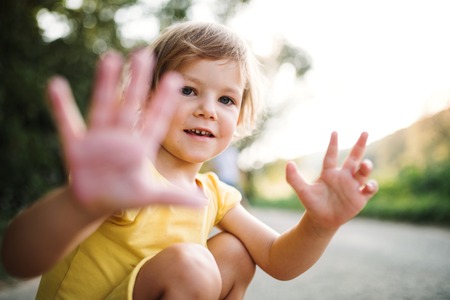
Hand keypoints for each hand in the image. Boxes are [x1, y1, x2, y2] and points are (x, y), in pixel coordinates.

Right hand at [46, 49, 203, 214]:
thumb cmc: (124, 197)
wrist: (93, 205)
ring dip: (105, 84)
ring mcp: (98, 139)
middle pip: (130, 104)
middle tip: (145, 54)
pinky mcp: (76, 146)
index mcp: (140, 147)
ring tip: (110, 58)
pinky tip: (56, 84)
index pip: (155, 120)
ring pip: (103, 106)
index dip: (164, 101)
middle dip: (138, 82)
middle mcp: (121, 137)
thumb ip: (175, 197)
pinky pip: (68, 122)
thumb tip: (203, 204)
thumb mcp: (150, 198)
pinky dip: (61, 105)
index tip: (176, 79)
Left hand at [286, 132, 377, 229]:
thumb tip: (289, 163)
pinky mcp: (360, 197)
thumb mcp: (302, 191)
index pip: (331, 156)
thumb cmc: (312, 204)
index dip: (333, 144)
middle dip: (359, 145)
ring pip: (363, 172)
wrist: (322, 220)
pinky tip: (368, 185)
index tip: (334, 132)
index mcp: (329, 173)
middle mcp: (343, 176)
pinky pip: (369, 189)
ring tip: (365, 164)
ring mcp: (352, 186)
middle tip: (365, 133)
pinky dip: (371, 186)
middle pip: (353, 158)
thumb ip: (293, 178)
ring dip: (366, 166)